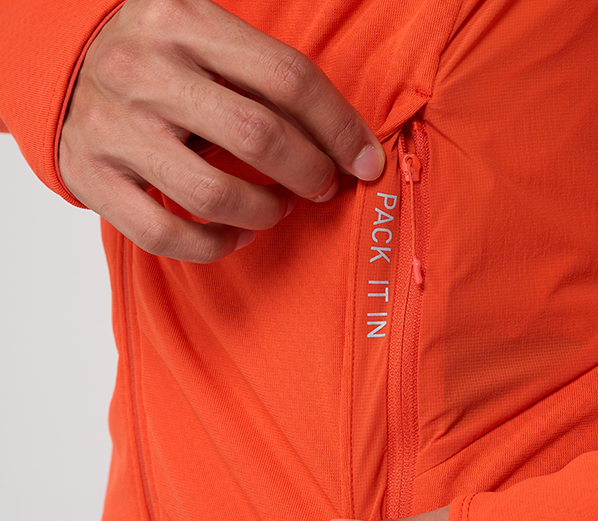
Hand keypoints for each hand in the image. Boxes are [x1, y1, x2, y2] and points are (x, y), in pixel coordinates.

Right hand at [59, 0, 384, 262]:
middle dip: (309, 172)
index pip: (287, 78)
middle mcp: (145, 71)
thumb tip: (345, 137)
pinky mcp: (92, 178)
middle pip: (257, 136)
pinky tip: (238, 236)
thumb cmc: (155, 58)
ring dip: (265, 212)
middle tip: (323, 185)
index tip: (366, 161)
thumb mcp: (201, 32)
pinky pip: (165, 234)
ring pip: (214, 194)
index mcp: (183, 21)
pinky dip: (214, 246)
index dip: (340, 127)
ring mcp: (114, 129)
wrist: (57, 66)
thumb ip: (261, 71)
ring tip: (278, 207)